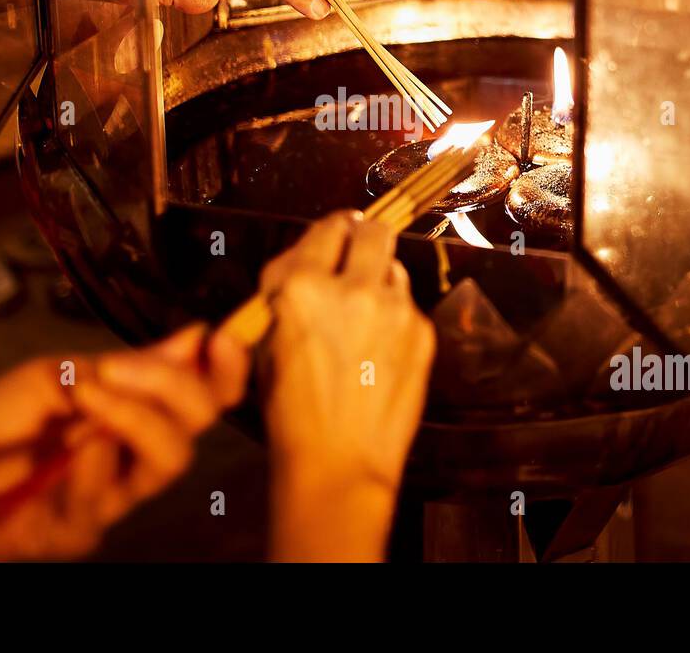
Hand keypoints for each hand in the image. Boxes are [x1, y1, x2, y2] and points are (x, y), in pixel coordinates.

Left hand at [0, 325, 247, 560]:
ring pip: (169, 461)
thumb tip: (196, 337)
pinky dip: (94, 464)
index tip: (220, 338)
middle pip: (200, 424)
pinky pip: (107, 498)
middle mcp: (132, 454)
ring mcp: (108, 497)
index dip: (224, 368)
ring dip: (135, 416)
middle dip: (174, 386)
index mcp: (132, 411)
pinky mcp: (76, 533)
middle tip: (116, 368)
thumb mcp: (53, 376)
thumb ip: (126, 368)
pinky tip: (72, 446)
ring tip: (87, 393)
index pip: (203, 394)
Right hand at [259, 212, 434, 559]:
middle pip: (373, 230)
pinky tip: (380, 348)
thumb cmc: (292, 411)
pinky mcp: (422, 331)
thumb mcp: (267, 342)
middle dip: (364, 238)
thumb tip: (304, 260)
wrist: (339, 462)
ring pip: (394, 267)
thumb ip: (285, 292)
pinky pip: (409, 305)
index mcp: (302, 286)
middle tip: (356, 257)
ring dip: (379, 279)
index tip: (335, 238)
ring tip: (365, 314)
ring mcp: (394, 308)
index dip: (332, 232)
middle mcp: (353, 288)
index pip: (328, 227)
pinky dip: (396, 317)